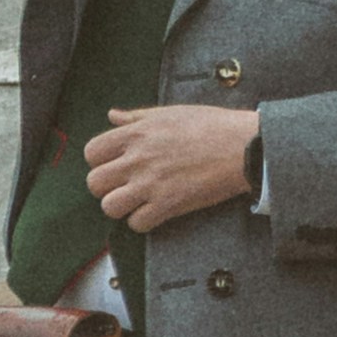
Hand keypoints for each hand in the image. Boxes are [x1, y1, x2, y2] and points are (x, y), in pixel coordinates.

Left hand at [87, 106, 260, 231]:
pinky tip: (155, 211)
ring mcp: (152, 183)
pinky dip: (143, 221)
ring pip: (109, 206)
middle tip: (123, 185)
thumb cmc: (212, 126)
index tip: (113, 164)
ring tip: (136, 201)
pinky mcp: (168, 204)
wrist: (244, 146)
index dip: (100, 161)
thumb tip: (113, 115)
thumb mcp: (171, 112)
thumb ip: (137, 116)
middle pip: (95, 182)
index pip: (92, 152)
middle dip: (106, 186)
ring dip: (121, 206)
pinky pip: (136, 223)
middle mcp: (139, 159)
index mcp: (138, 133)